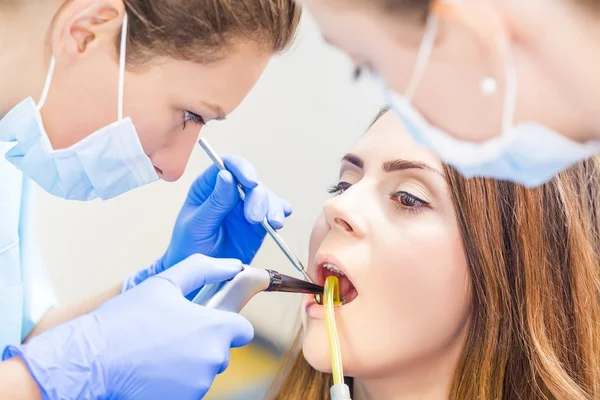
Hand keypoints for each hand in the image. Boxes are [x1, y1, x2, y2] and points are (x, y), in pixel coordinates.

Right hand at [3, 254, 253, 399]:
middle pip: (222, 351)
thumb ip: (204, 270)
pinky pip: (187, 388)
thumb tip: (233, 265)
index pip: (243, 330)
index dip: (227, 324)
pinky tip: (152, 368)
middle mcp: (213, 360)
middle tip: (173, 332)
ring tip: (157, 350)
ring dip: (189, 362)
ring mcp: (198, 385)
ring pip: (204, 371)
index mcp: (215, 329)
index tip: (207, 320)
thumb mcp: (165, 282)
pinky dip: (175, 381)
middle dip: (204, 342)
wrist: (91, 360)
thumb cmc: (126, 319)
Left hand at [163, 155, 290, 266]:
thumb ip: (214, 203)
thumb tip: (226, 175)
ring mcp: (245, 207)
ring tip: (273, 224)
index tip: (251, 183)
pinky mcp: (258, 223)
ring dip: (272, 207)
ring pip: (265, 196)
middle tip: (255, 218)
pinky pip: (273, 211)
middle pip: (251, 182)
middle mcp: (229, 193)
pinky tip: (281, 220)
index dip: (241, 169)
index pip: (227, 166)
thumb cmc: (189, 250)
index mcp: (208, 188)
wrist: (199, 279)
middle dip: (258, 197)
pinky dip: (280, 212)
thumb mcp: (197, 226)